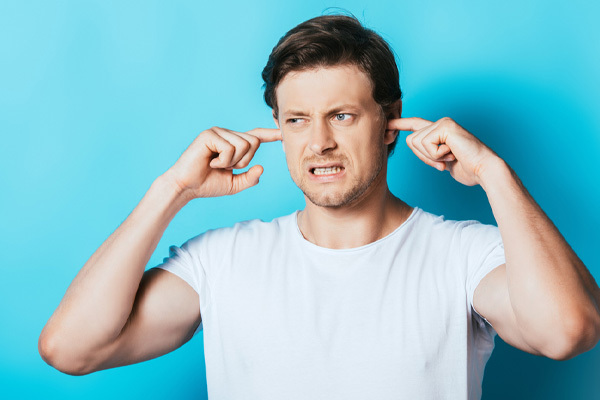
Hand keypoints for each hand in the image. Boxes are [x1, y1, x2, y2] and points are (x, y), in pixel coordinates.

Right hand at [164, 126, 281, 198]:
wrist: (186, 187)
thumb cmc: (207, 184)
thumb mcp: (235, 184)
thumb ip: (250, 178)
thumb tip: (261, 167)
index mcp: (234, 144)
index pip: (256, 136)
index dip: (270, 135)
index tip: (283, 134)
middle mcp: (227, 134)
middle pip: (254, 142)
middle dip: (244, 161)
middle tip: (226, 168)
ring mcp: (218, 132)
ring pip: (244, 145)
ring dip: (232, 162)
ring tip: (216, 165)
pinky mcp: (209, 134)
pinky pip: (230, 148)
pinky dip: (223, 161)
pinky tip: (210, 162)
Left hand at [387, 117, 500, 185]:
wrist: (484, 170)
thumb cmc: (468, 168)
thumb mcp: (442, 161)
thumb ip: (429, 153)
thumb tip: (415, 144)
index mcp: (440, 131)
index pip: (415, 125)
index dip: (400, 124)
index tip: (387, 124)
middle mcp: (441, 123)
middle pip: (410, 140)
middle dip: (423, 157)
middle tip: (444, 161)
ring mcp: (443, 122)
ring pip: (416, 143)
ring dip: (431, 157)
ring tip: (450, 157)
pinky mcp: (445, 126)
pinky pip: (426, 144)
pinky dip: (437, 155)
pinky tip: (452, 154)